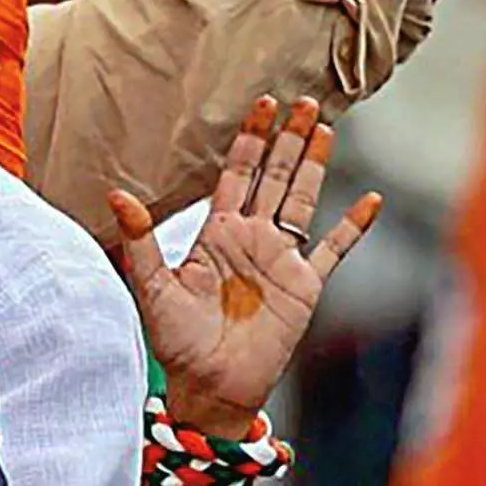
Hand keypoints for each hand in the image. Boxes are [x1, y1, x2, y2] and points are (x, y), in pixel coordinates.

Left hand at [107, 97, 380, 427]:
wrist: (210, 385)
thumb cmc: (176, 341)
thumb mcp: (151, 286)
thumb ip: (139, 240)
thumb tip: (115, 194)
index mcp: (216, 233)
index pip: (235, 174)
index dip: (249, 140)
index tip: (260, 104)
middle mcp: (252, 238)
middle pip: (275, 177)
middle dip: (289, 139)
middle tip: (305, 100)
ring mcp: (282, 259)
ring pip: (304, 200)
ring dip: (316, 165)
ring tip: (327, 128)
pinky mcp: (306, 285)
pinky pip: (334, 249)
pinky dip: (353, 226)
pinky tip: (370, 199)